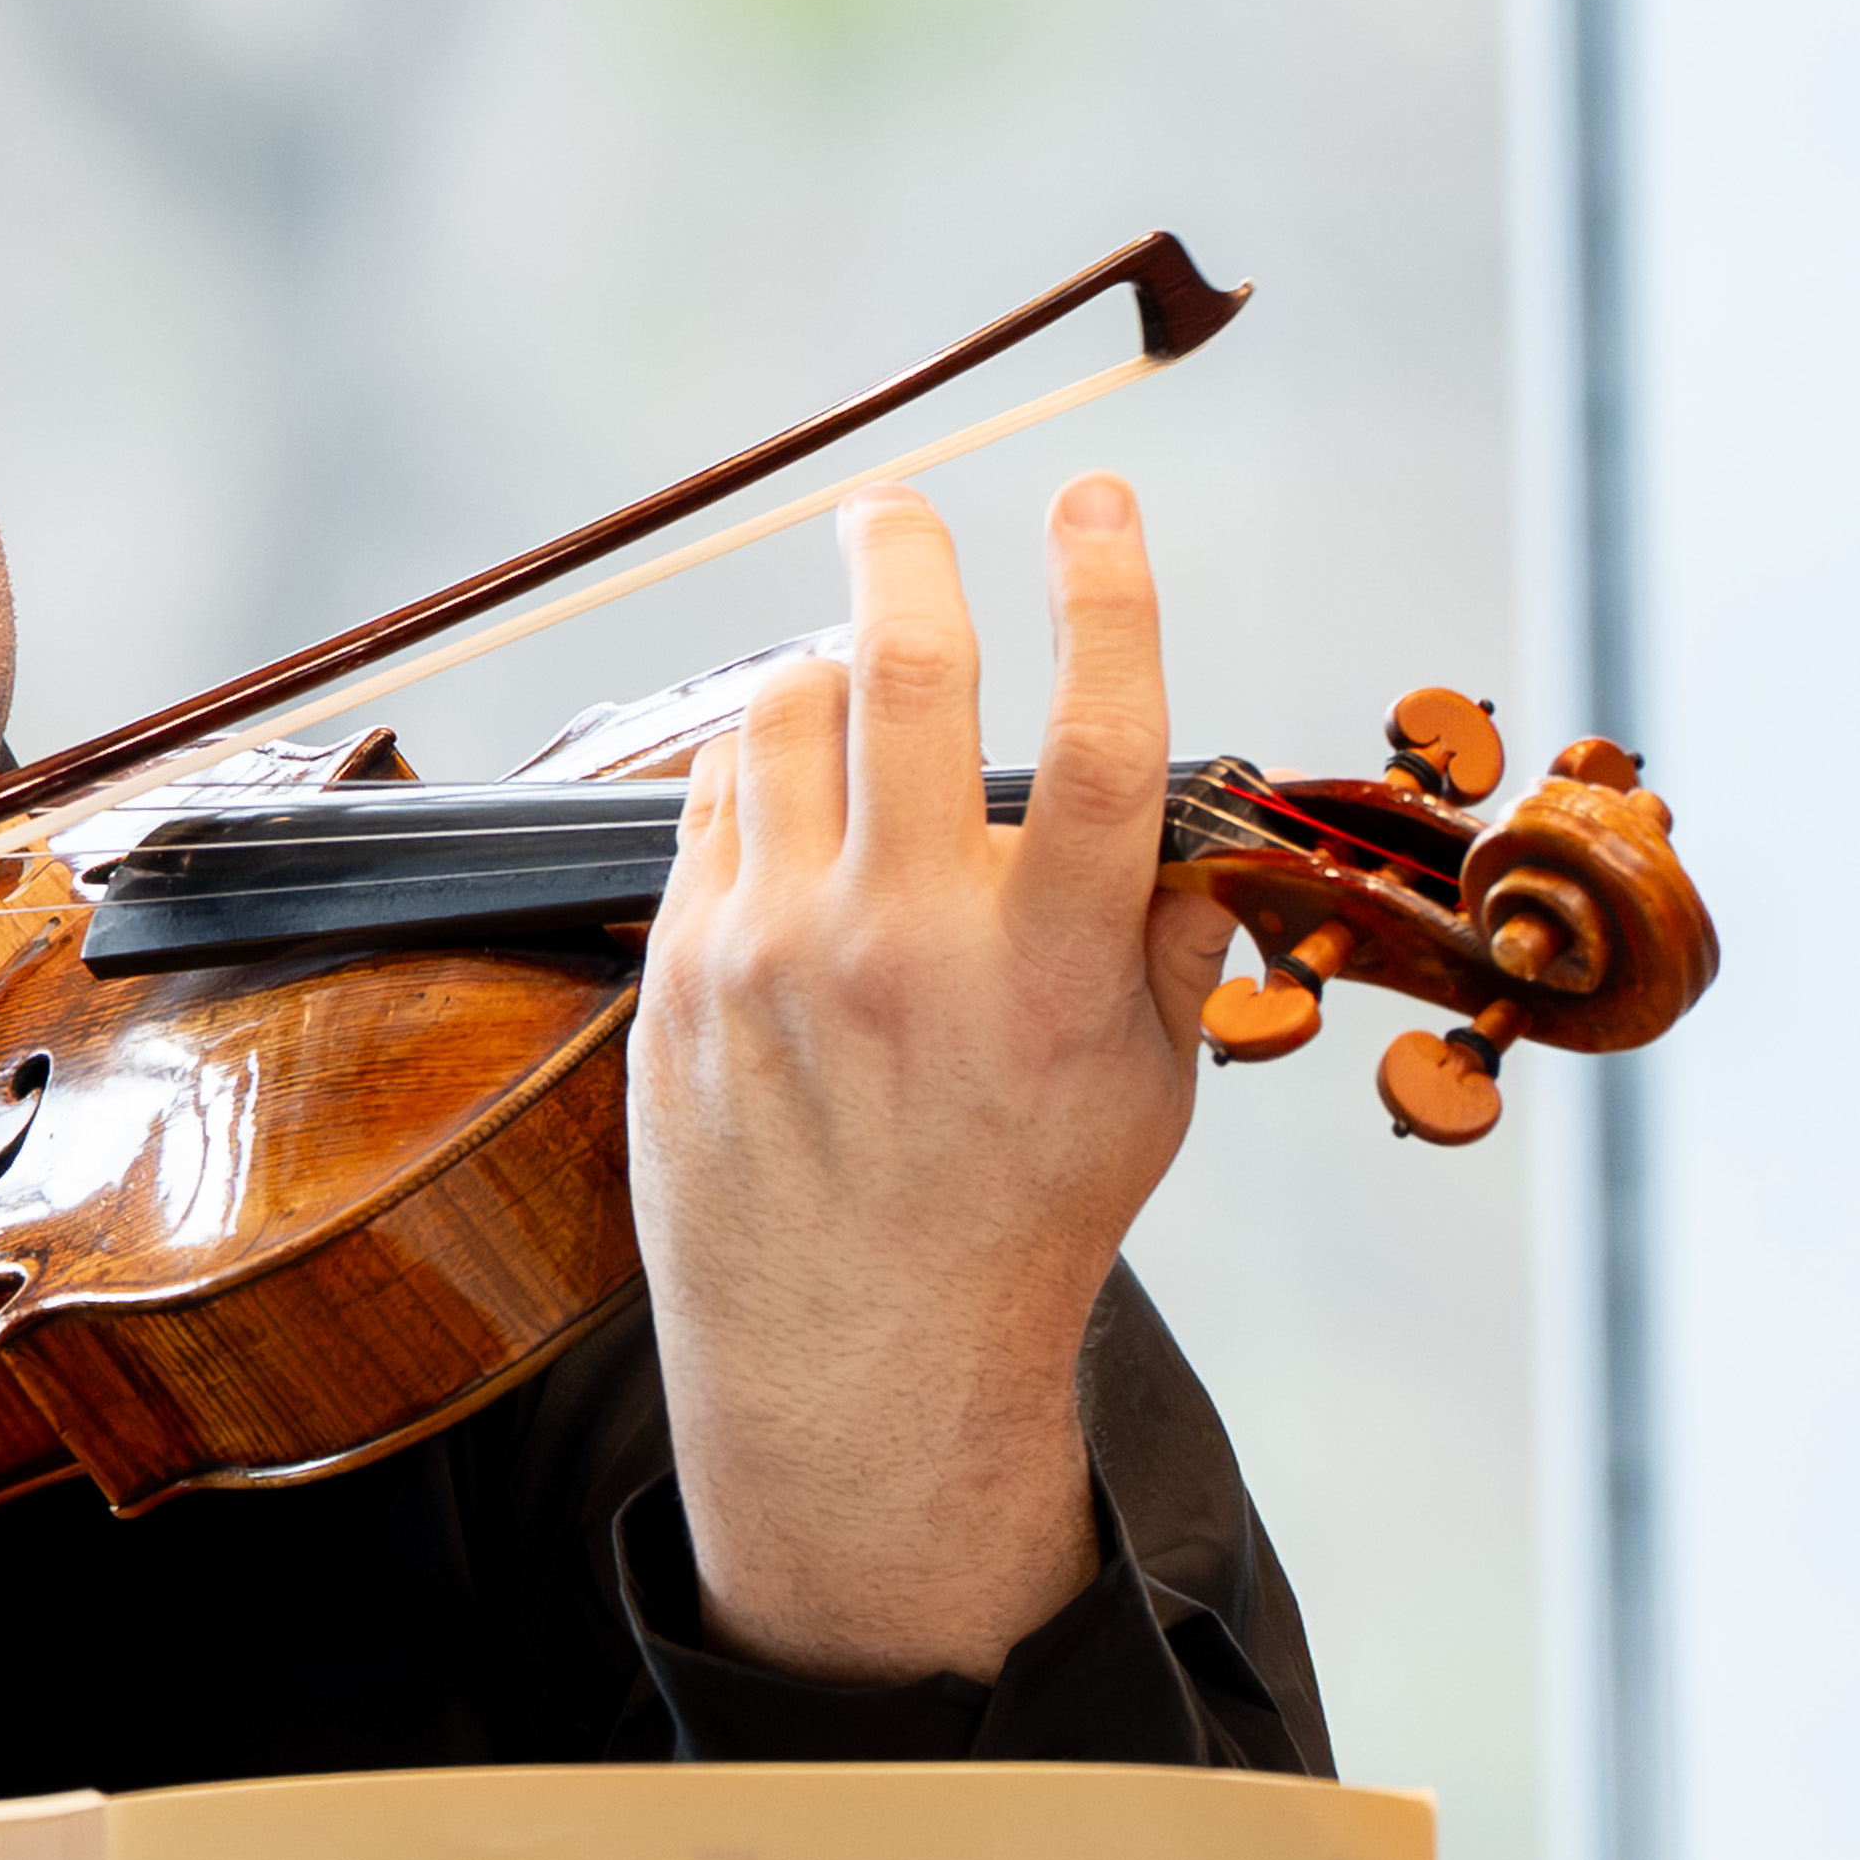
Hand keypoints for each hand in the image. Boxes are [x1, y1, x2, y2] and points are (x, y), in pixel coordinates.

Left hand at [626, 472, 1227, 1688]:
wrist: (856, 1363)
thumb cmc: (1019, 1218)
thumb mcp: (1146, 1094)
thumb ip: (1165, 941)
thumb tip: (1180, 815)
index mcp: (1047, 973)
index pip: (1096, 741)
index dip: (1107, 593)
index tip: (1096, 497)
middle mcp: (902, 948)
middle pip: (898, 674)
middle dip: (903, 553)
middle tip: (898, 509)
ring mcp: (773, 958)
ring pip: (783, 718)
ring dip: (826, 682)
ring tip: (856, 707)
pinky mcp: (679, 978)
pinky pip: (712, 808)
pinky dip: (759, 782)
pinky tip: (792, 817)